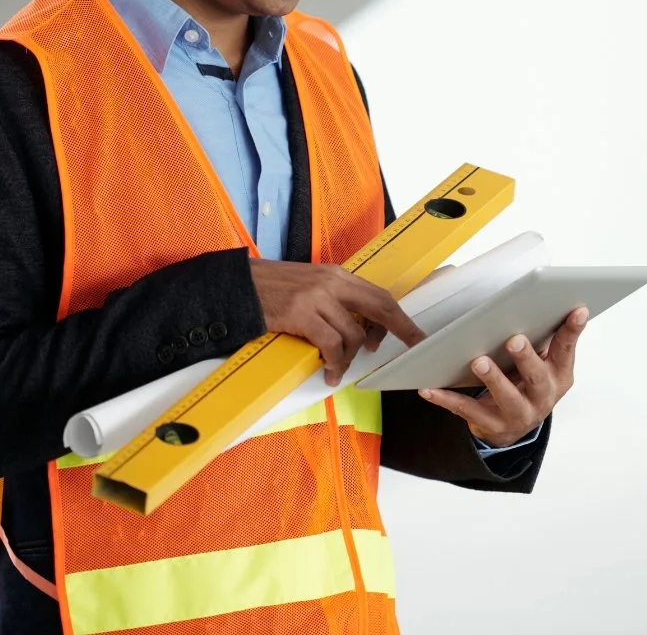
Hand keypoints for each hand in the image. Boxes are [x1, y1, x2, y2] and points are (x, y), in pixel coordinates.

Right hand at [250, 259, 426, 384]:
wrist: (233, 286)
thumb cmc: (268, 290)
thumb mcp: (307, 286)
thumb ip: (333, 300)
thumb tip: (357, 329)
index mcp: (336, 274)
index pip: (379, 295)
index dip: (399, 316)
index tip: (413, 333)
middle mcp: (331, 282)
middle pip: (379, 307)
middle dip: (399, 330)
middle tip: (412, 347)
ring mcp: (316, 297)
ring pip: (352, 334)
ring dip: (349, 358)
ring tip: (336, 370)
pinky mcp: (300, 314)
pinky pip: (330, 344)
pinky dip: (333, 362)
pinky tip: (327, 371)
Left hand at [420, 307, 587, 447]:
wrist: (514, 426)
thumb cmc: (528, 383)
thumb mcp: (545, 364)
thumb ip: (547, 338)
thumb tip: (546, 301)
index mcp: (558, 375)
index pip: (566, 350)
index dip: (573, 330)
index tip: (578, 309)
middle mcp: (543, 398)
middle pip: (536, 378)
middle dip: (526, 359)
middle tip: (514, 340)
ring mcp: (518, 415)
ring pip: (507, 398)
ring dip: (493, 379)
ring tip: (479, 362)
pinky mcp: (492, 426)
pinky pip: (468, 411)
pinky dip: (448, 399)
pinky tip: (430, 389)